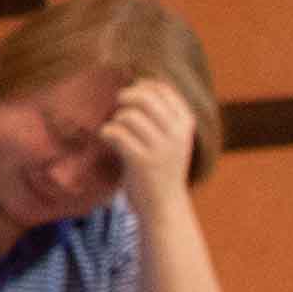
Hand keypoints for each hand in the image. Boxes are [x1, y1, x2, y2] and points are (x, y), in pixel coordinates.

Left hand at [100, 71, 201, 211]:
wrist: (164, 206)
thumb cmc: (162, 168)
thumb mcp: (171, 138)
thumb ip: (161, 115)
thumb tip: (136, 85)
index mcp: (185, 124)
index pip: (163, 89)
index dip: (143, 86)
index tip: (132, 94)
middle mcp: (177, 134)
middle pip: (145, 98)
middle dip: (126, 97)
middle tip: (119, 106)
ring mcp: (160, 148)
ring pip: (128, 116)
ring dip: (116, 120)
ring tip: (116, 130)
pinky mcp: (141, 162)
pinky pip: (116, 133)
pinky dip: (107, 133)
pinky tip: (108, 139)